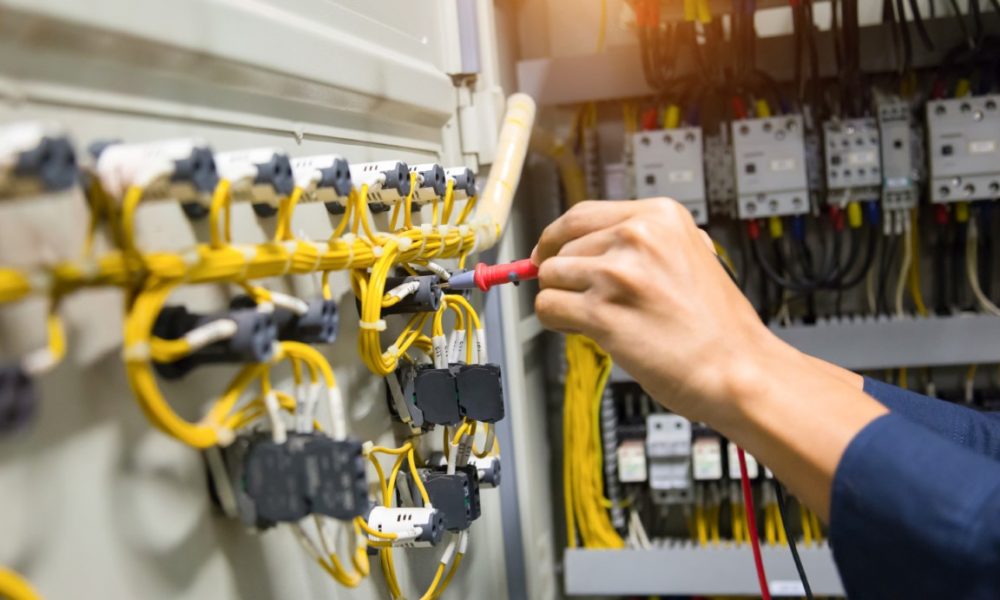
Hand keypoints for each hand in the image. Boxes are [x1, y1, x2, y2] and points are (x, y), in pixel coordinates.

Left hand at [532, 198, 786, 424]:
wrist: (739, 368)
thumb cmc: (717, 325)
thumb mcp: (691, 255)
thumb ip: (644, 244)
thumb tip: (588, 245)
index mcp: (660, 216)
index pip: (580, 215)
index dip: (556, 238)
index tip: (547, 253)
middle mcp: (637, 237)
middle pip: (561, 247)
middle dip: (562, 276)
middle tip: (579, 297)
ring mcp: (618, 273)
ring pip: (549, 277)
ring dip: (561, 300)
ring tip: (592, 318)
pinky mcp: (603, 313)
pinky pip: (548, 307)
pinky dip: (557, 322)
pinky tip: (583, 330)